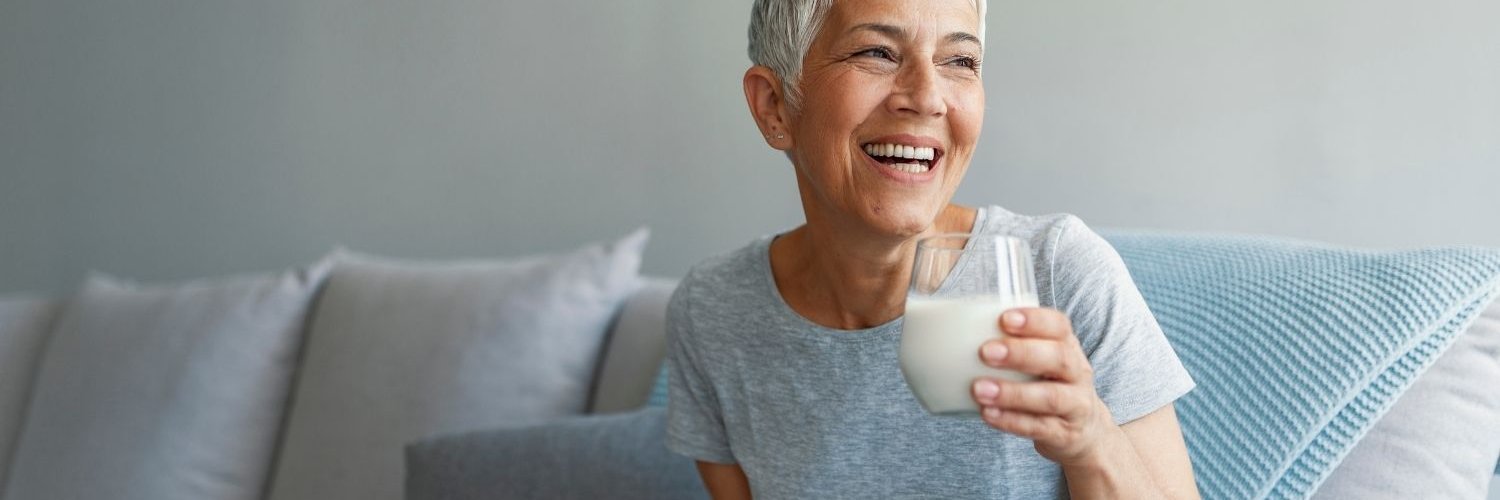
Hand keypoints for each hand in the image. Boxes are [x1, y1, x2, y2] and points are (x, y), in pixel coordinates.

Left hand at [971, 307, 1117, 466]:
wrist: (1083, 430)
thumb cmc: (1048, 383)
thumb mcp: (1041, 359)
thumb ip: (1009, 343)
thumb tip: (946, 328)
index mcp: (1068, 346)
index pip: (1059, 326)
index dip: (1034, 320)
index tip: (1004, 319)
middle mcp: (1077, 373)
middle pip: (1058, 358)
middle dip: (1021, 353)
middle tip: (985, 352)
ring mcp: (1075, 405)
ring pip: (1050, 397)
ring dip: (1012, 393)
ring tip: (979, 389)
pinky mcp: (1065, 434)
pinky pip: (1040, 428)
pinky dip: (1012, 421)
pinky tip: (988, 414)